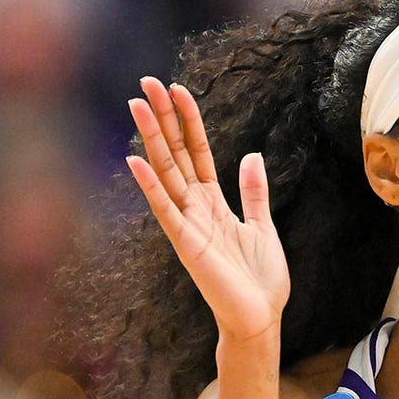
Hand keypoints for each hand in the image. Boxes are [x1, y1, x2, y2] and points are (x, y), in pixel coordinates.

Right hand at [126, 77, 290, 340]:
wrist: (260, 317)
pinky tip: (136, 160)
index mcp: (213, 202)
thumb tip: (252, 155)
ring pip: (166, 173)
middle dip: (163, 118)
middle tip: (147, 81)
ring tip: (136, 104)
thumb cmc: (260, 279)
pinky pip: (165, 211)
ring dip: (151, 139)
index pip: (197, 152)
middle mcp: (195, 208)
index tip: (178, 89)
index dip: (188, 121)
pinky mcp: (185, 245)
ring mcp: (187, 225)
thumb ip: (253, 192)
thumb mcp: (262, 226)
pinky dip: (151, 187)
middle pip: (176, 154)